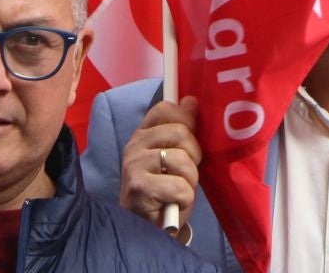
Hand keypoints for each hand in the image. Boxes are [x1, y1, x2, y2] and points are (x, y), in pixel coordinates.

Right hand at [120, 98, 201, 229]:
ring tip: (179, 190)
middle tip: (187, 172)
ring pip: (182, 159)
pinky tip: (174, 203)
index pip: (164, 108)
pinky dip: (185, 198)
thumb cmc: (165, 191)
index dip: (185, 119)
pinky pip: (180, 186)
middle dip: (194, 155)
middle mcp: (134, 146)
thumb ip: (181, 130)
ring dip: (190, 179)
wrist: (148, 229)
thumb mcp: (175, 157)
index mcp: (142, 135)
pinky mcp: (138, 188)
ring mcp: (133, 166)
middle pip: (180, 132)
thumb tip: (192, 100)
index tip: (190, 139)